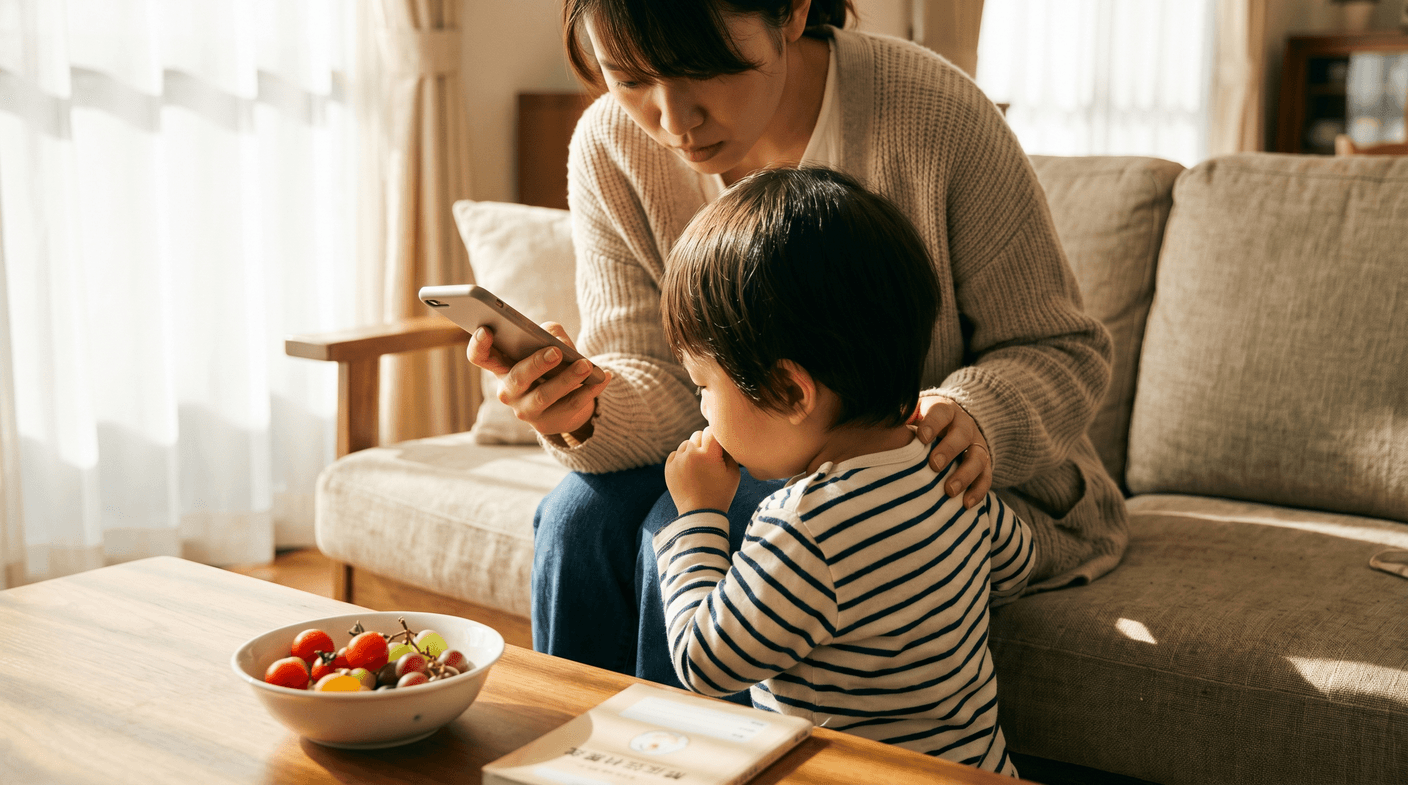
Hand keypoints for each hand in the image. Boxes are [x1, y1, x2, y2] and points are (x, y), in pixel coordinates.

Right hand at [466, 321, 611, 436]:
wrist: (566, 402)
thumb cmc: (551, 364)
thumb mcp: (547, 344)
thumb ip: (549, 333)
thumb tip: (555, 340)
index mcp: (501, 366)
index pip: (480, 357)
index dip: (479, 345)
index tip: (488, 330)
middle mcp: (508, 391)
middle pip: (516, 378)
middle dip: (535, 364)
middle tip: (555, 352)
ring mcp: (527, 411)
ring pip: (543, 397)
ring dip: (566, 380)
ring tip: (586, 365)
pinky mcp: (550, 424)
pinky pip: (570, 406)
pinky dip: (589, 390)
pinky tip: (603, 377)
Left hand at [665, 427, 740, 513]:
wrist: (700, 514)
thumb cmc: (721, 494)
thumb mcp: (734, 473)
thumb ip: (729, 452)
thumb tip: (722, 439)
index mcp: (708, 454)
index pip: (711, 430)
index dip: (717, 437)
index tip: (719, 446)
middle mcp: (691, 454)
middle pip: (698, 434)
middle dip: (704, 443)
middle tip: (710, 458)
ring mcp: (677, 461)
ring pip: (686, 443)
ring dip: (692, 450)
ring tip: (700, 466)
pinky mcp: (668, 468)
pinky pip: (675, 453)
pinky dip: (682, 458)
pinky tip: (689, 471)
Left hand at [909, 396, 991, 507]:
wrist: (948, 427)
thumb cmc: (919, 425)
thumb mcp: (911, 416)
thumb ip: (901, 418)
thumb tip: (884, 421)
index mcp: (944, 410)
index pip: (941, 412)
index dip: (932, 424)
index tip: (921, 438)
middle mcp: (964, 425)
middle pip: (962, 434)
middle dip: (948, 450)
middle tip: (934, 466)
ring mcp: (976, 445)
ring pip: (978, 457)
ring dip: (964, 474)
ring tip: (949, 491)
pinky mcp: (984, 464)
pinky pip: (986, 477)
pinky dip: (977, 491)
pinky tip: (966, 504)